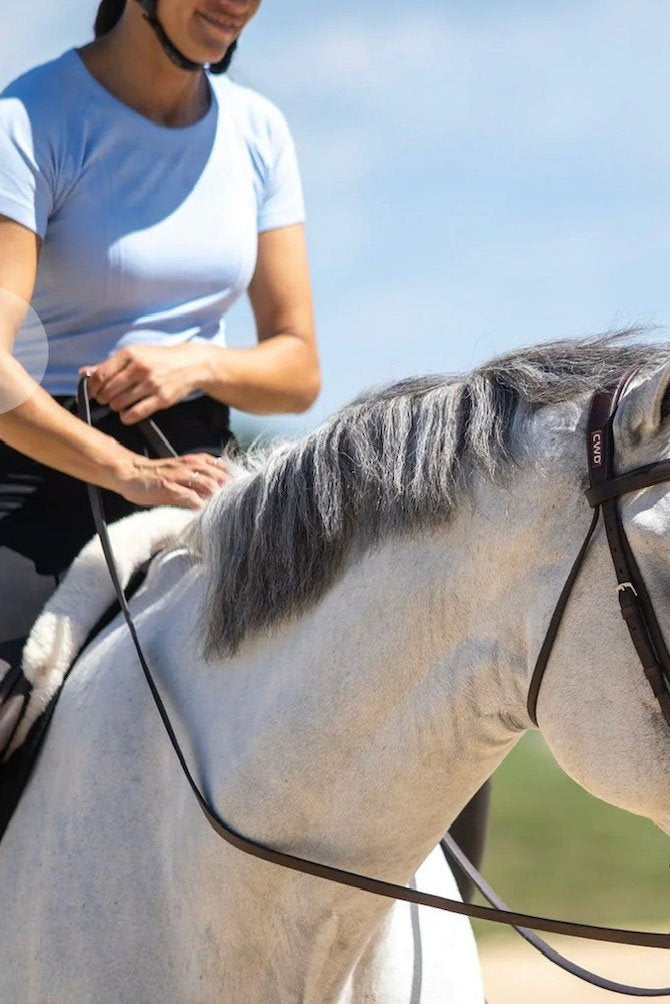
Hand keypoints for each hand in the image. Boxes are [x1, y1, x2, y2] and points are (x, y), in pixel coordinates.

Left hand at [80, 343, 207, 423]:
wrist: (191, 364)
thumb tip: (84, 372)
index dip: (91, 387)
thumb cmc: (159, 358)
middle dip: (103, 398)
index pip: (101, 374)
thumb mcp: (135, 354)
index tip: (90, 393)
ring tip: (119, 404)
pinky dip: (126, 417)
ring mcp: (151, 384)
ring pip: (120, 403)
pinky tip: (127, 414)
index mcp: (130, 354)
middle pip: (109, 391)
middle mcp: (140, 368)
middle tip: (106, 399)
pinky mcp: (161, 399)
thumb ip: (109, 364)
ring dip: (115, 406)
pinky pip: (136, 413)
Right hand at [112, 452, 229, 509]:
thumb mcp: (182, 470)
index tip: (240, 491)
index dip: (232, 479)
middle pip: (218, 476)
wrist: (131, 473)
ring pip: (207, 484)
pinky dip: (200, 505)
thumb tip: (219, 491)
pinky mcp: (169, 488)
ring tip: (223, 509)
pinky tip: (204, 513)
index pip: (221, 467)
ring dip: (217, 497)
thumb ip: (201, 478)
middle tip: (236, 504)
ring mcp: (179, 476)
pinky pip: (190, 497)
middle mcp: (189, 465)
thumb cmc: (157, 475)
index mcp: (195, 460)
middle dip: (228, 490)